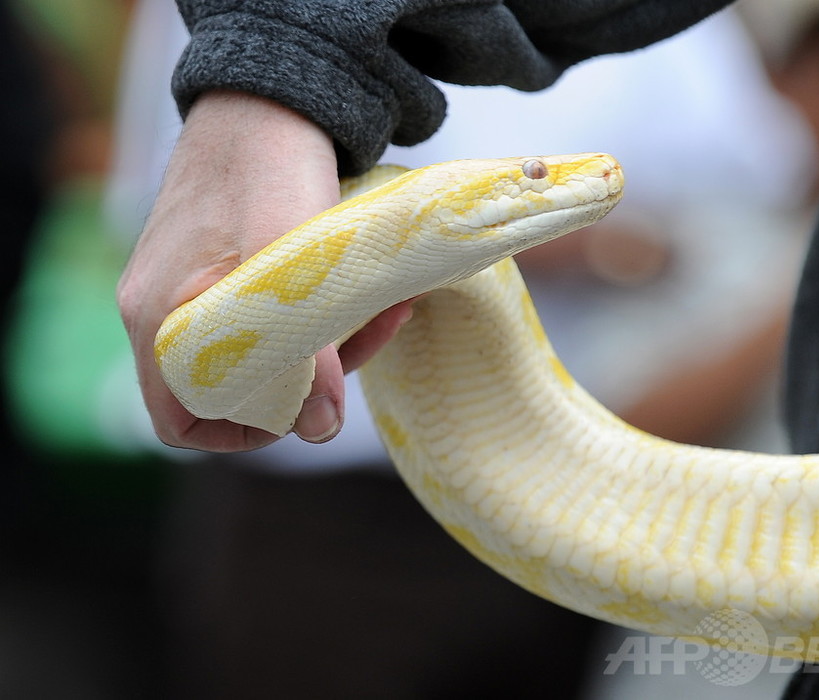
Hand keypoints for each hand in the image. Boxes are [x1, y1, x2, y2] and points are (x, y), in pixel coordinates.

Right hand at [117, 91, 410, 451]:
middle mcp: (163, 306)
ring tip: (381, 308)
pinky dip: (318, 317)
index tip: (304, 410)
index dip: (241, 433)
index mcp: (160, 315)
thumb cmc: (269, 167)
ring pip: (257, 353)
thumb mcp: (291, 262)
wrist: (268, 100)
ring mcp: (189, 285)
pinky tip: (369, 295)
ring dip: (324, 344)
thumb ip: (304, 348)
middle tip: (361, 341)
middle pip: (229, 389)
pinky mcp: (219, 266)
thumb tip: (320, 430)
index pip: (181, 420)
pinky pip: (265, 317)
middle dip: (306, 380)